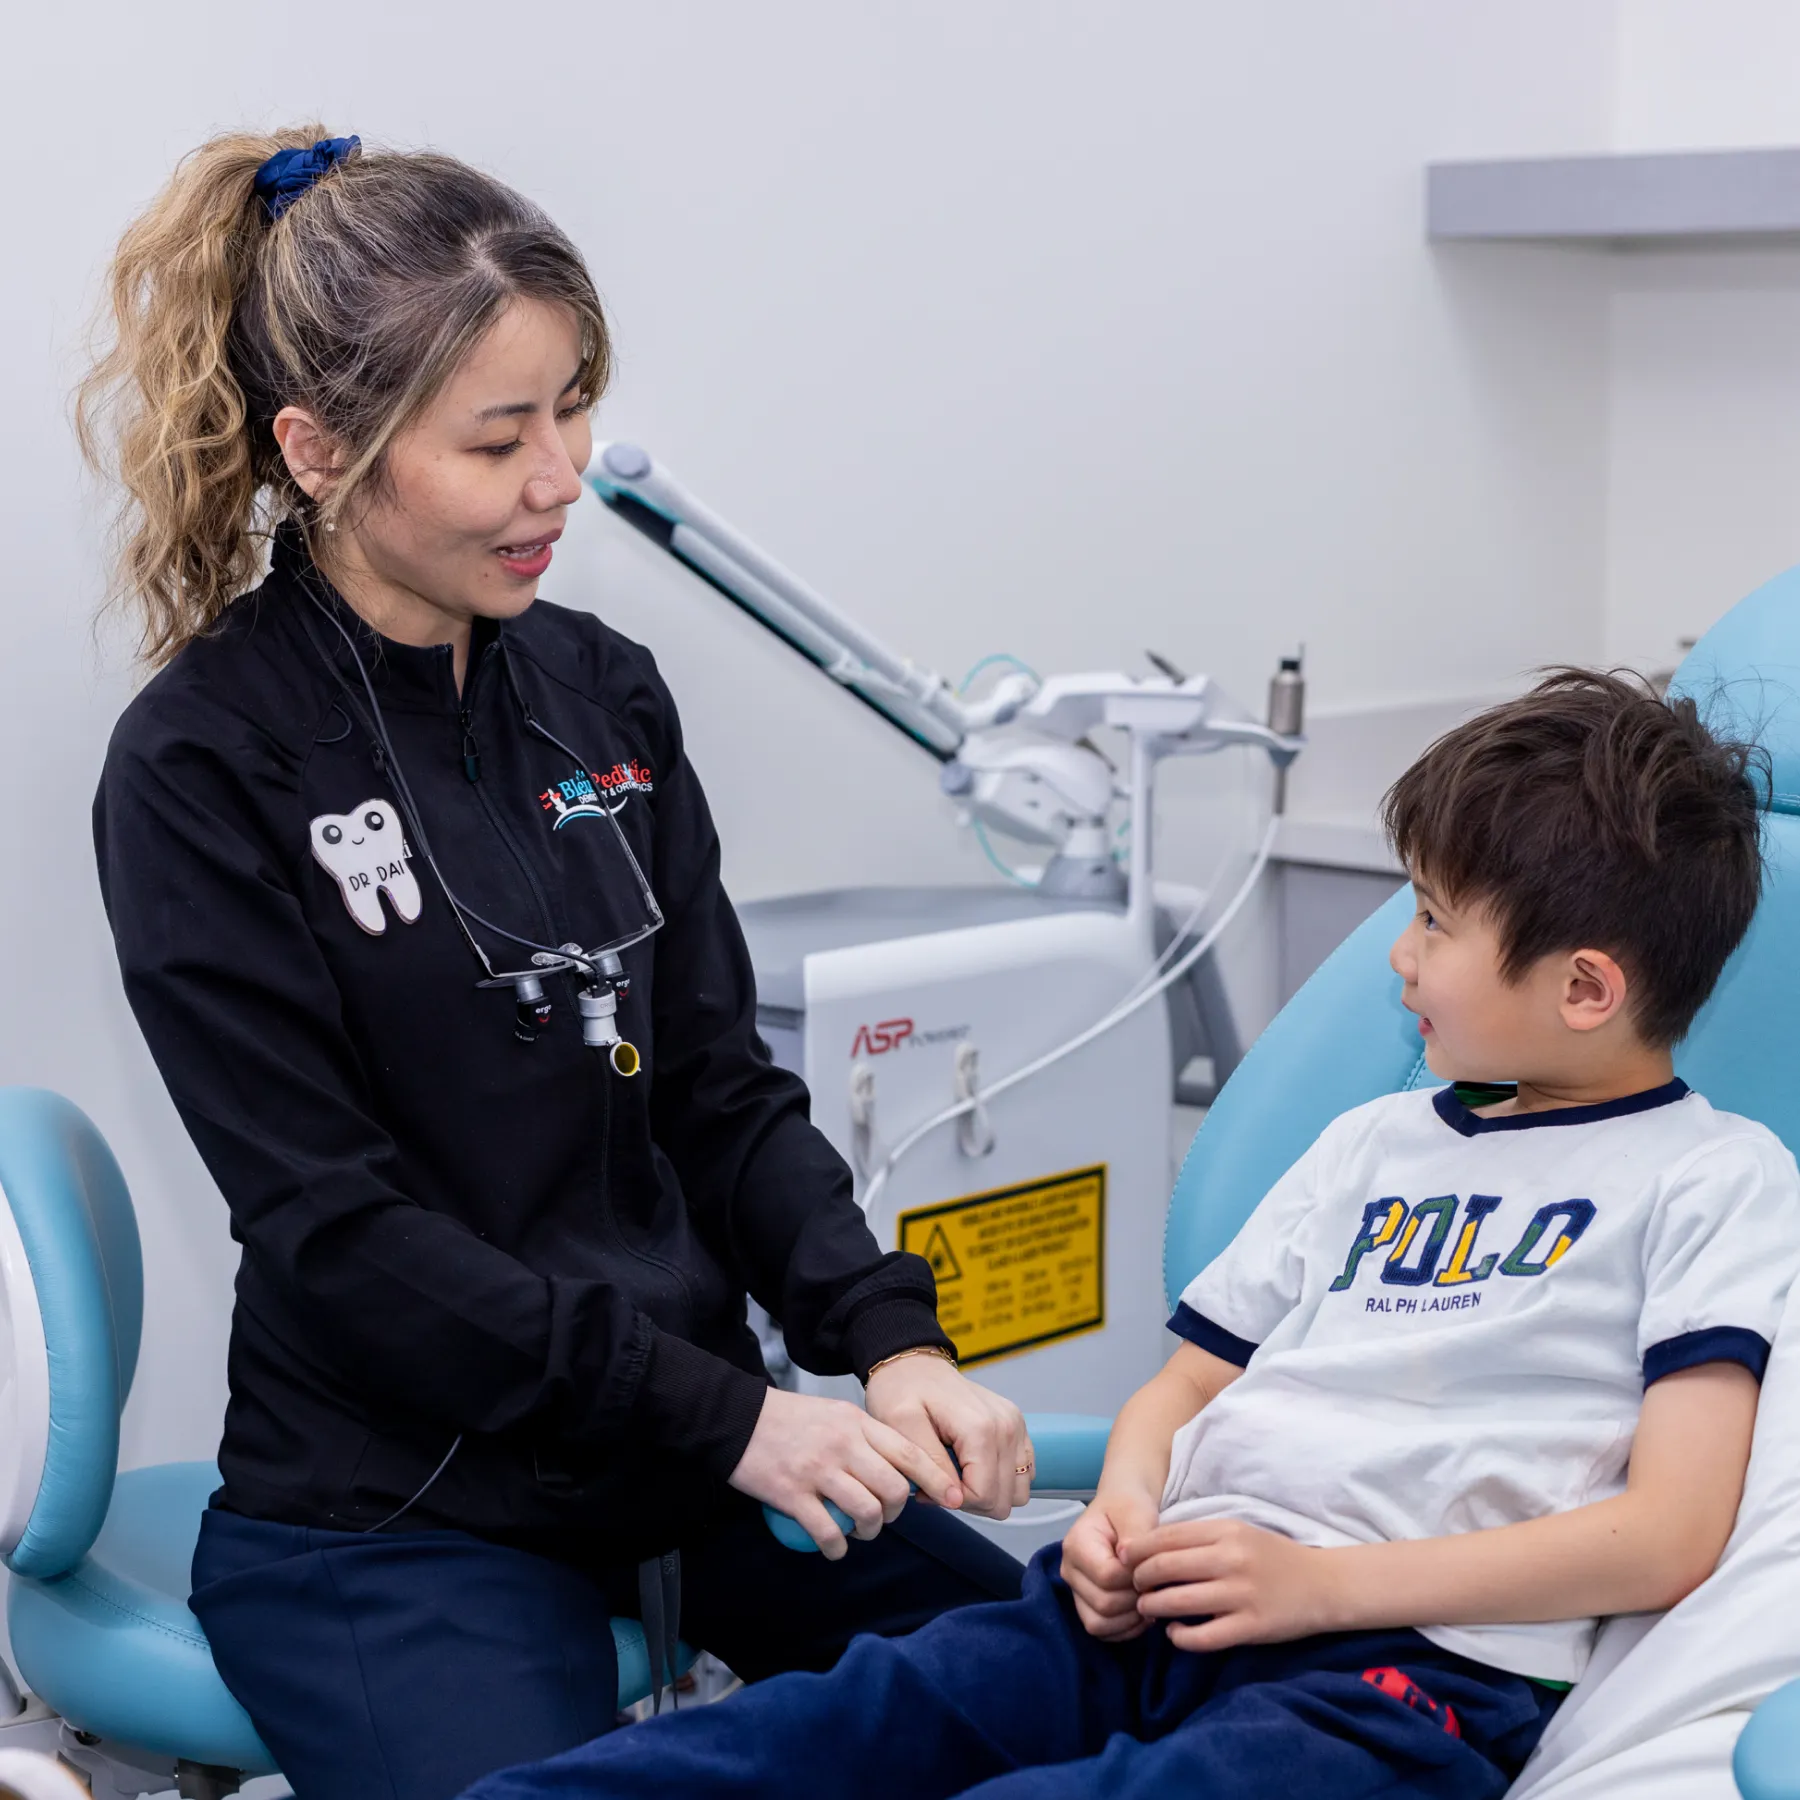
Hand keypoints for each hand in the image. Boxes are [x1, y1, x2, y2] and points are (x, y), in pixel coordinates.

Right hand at [728, 1386, 959, 1559]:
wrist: (737, 1418)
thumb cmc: (787, 1418)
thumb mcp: (834, 1414)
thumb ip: (864, 1438)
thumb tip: (897, 1469)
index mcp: (856, 1422)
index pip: (909, 1452)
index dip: (936, 1479)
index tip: (953, 1498)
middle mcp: (843, 1445)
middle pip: (894, 1489)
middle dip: (896, 1513)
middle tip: (884, 1517)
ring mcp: (818, 1470)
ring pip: (867, 1511)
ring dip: (869, 1531)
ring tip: (858, 1531)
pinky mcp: (792, 1494)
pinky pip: (828, 1532)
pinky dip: (837, 1546)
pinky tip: (834, 1545)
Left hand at [864, 1352, 1031, 1517]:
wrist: (914, 1364)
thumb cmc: (902, 1391)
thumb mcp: (902, 1427)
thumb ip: (930, 1466)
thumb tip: (955, 1500)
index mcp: (980, 1428)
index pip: (984, 1495)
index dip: (954, 1501)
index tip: (928, 1487)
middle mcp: (1006, 1426)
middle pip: (1003, 1499)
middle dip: (969, 1500)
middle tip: (939, 1481)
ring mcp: (1015, 1425)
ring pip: (1017, 1492)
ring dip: (987, 1493)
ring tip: (955, 1475)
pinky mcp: (1017, 1427)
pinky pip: (1022, 1473)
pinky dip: (999, 1480)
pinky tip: (971, 1467)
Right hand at [1060, 1486, 1159, 1639]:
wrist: (1123, 1509)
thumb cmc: (1129, 1507)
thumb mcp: (1136, 1510)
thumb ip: (1135, 1535)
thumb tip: (1130, 1564)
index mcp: (1076, 1544)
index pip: (1107, 1577)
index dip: (1136, 1578)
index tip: (1152, 1567)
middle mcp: (1069, 1570)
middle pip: (1103, 1605)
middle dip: (1135, 1600)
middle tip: (1154, 1585)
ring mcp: (1075, 1591)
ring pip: (1099, 1624)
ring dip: (1131, 1619)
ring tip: (1149, 1600)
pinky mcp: (1086, 1606)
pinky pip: (1102, 1632)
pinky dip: (1125, 1629)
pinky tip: (1142, 1612)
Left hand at [1126, 1518, 1340, 1650]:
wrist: (1323, 1584)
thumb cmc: (1273, 1556)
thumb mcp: (1238, 1532)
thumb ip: (1199, 1537)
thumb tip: (1149, 1547)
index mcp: (1225, 1531)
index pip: (1165, 1537)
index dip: (1137, 1550)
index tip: (1124, 1560)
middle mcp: (1230, 1560)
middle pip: (1164, 1567)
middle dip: (1140, 1579)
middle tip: (1135, 1587)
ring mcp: (1241, 1595)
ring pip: (1177, 1602)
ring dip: (1153, 1607)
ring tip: (1147, 1609)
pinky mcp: (1251, 1627)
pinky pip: (1203, 1637)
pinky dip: (1180, 1637)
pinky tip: (1175, 1633)